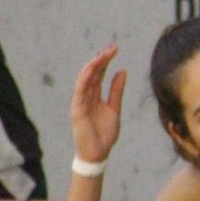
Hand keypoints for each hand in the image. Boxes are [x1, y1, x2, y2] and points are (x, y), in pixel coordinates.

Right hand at [70, 44, 126, 164]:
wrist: (98, 153)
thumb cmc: (105, 133)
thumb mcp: (115, 108)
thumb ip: (117, 91)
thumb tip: (122, 71)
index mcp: (95, 96)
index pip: (99, 74)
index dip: (106, 61)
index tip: (114, 48)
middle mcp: (86, 96)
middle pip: (92, 73)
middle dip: (101, 59)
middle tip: (111, 47)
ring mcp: (80, 102)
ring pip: (85, 79)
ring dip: (93, 66)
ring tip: (102, 55)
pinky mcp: (77, 110)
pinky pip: (79, 92)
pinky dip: (84, 80)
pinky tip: (90, 69)